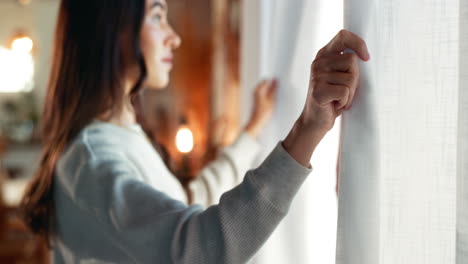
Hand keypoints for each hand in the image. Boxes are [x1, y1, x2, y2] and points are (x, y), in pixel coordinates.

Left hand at [245, 79, 277, 137]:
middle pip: (265, 84)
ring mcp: (256, 96)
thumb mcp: (271, 101)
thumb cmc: (262, 114)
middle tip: (280, 85)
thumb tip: (275, 80)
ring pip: (265, 89)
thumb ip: (273, 89)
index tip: (279, 79)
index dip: (272, 79)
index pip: (266, 79)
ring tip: (278, 93)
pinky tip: (274, 99)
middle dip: (272, 84)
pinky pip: (265, 94)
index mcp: (258, 89)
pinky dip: (269, 94)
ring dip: (271, 90)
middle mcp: (255, 91)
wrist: (256, 124)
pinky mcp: (257, 100)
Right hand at [283, 30, 369, 166]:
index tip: (366, 58)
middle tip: (346, 91)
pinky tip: (335, 104)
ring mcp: (316, 76)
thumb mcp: (340, 75)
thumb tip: (367, 55)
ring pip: (351, 78)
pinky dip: (345, 102)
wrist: (315, 121)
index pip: (343, 36)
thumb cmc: (333, 98)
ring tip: (339, 99)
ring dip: (350, 93)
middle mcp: (318, 63)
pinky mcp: (318, 91)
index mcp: (323, 55)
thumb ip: (347, 62)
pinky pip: (345, 92)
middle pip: (352, 60)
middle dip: (355, 79)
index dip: (358, 43)